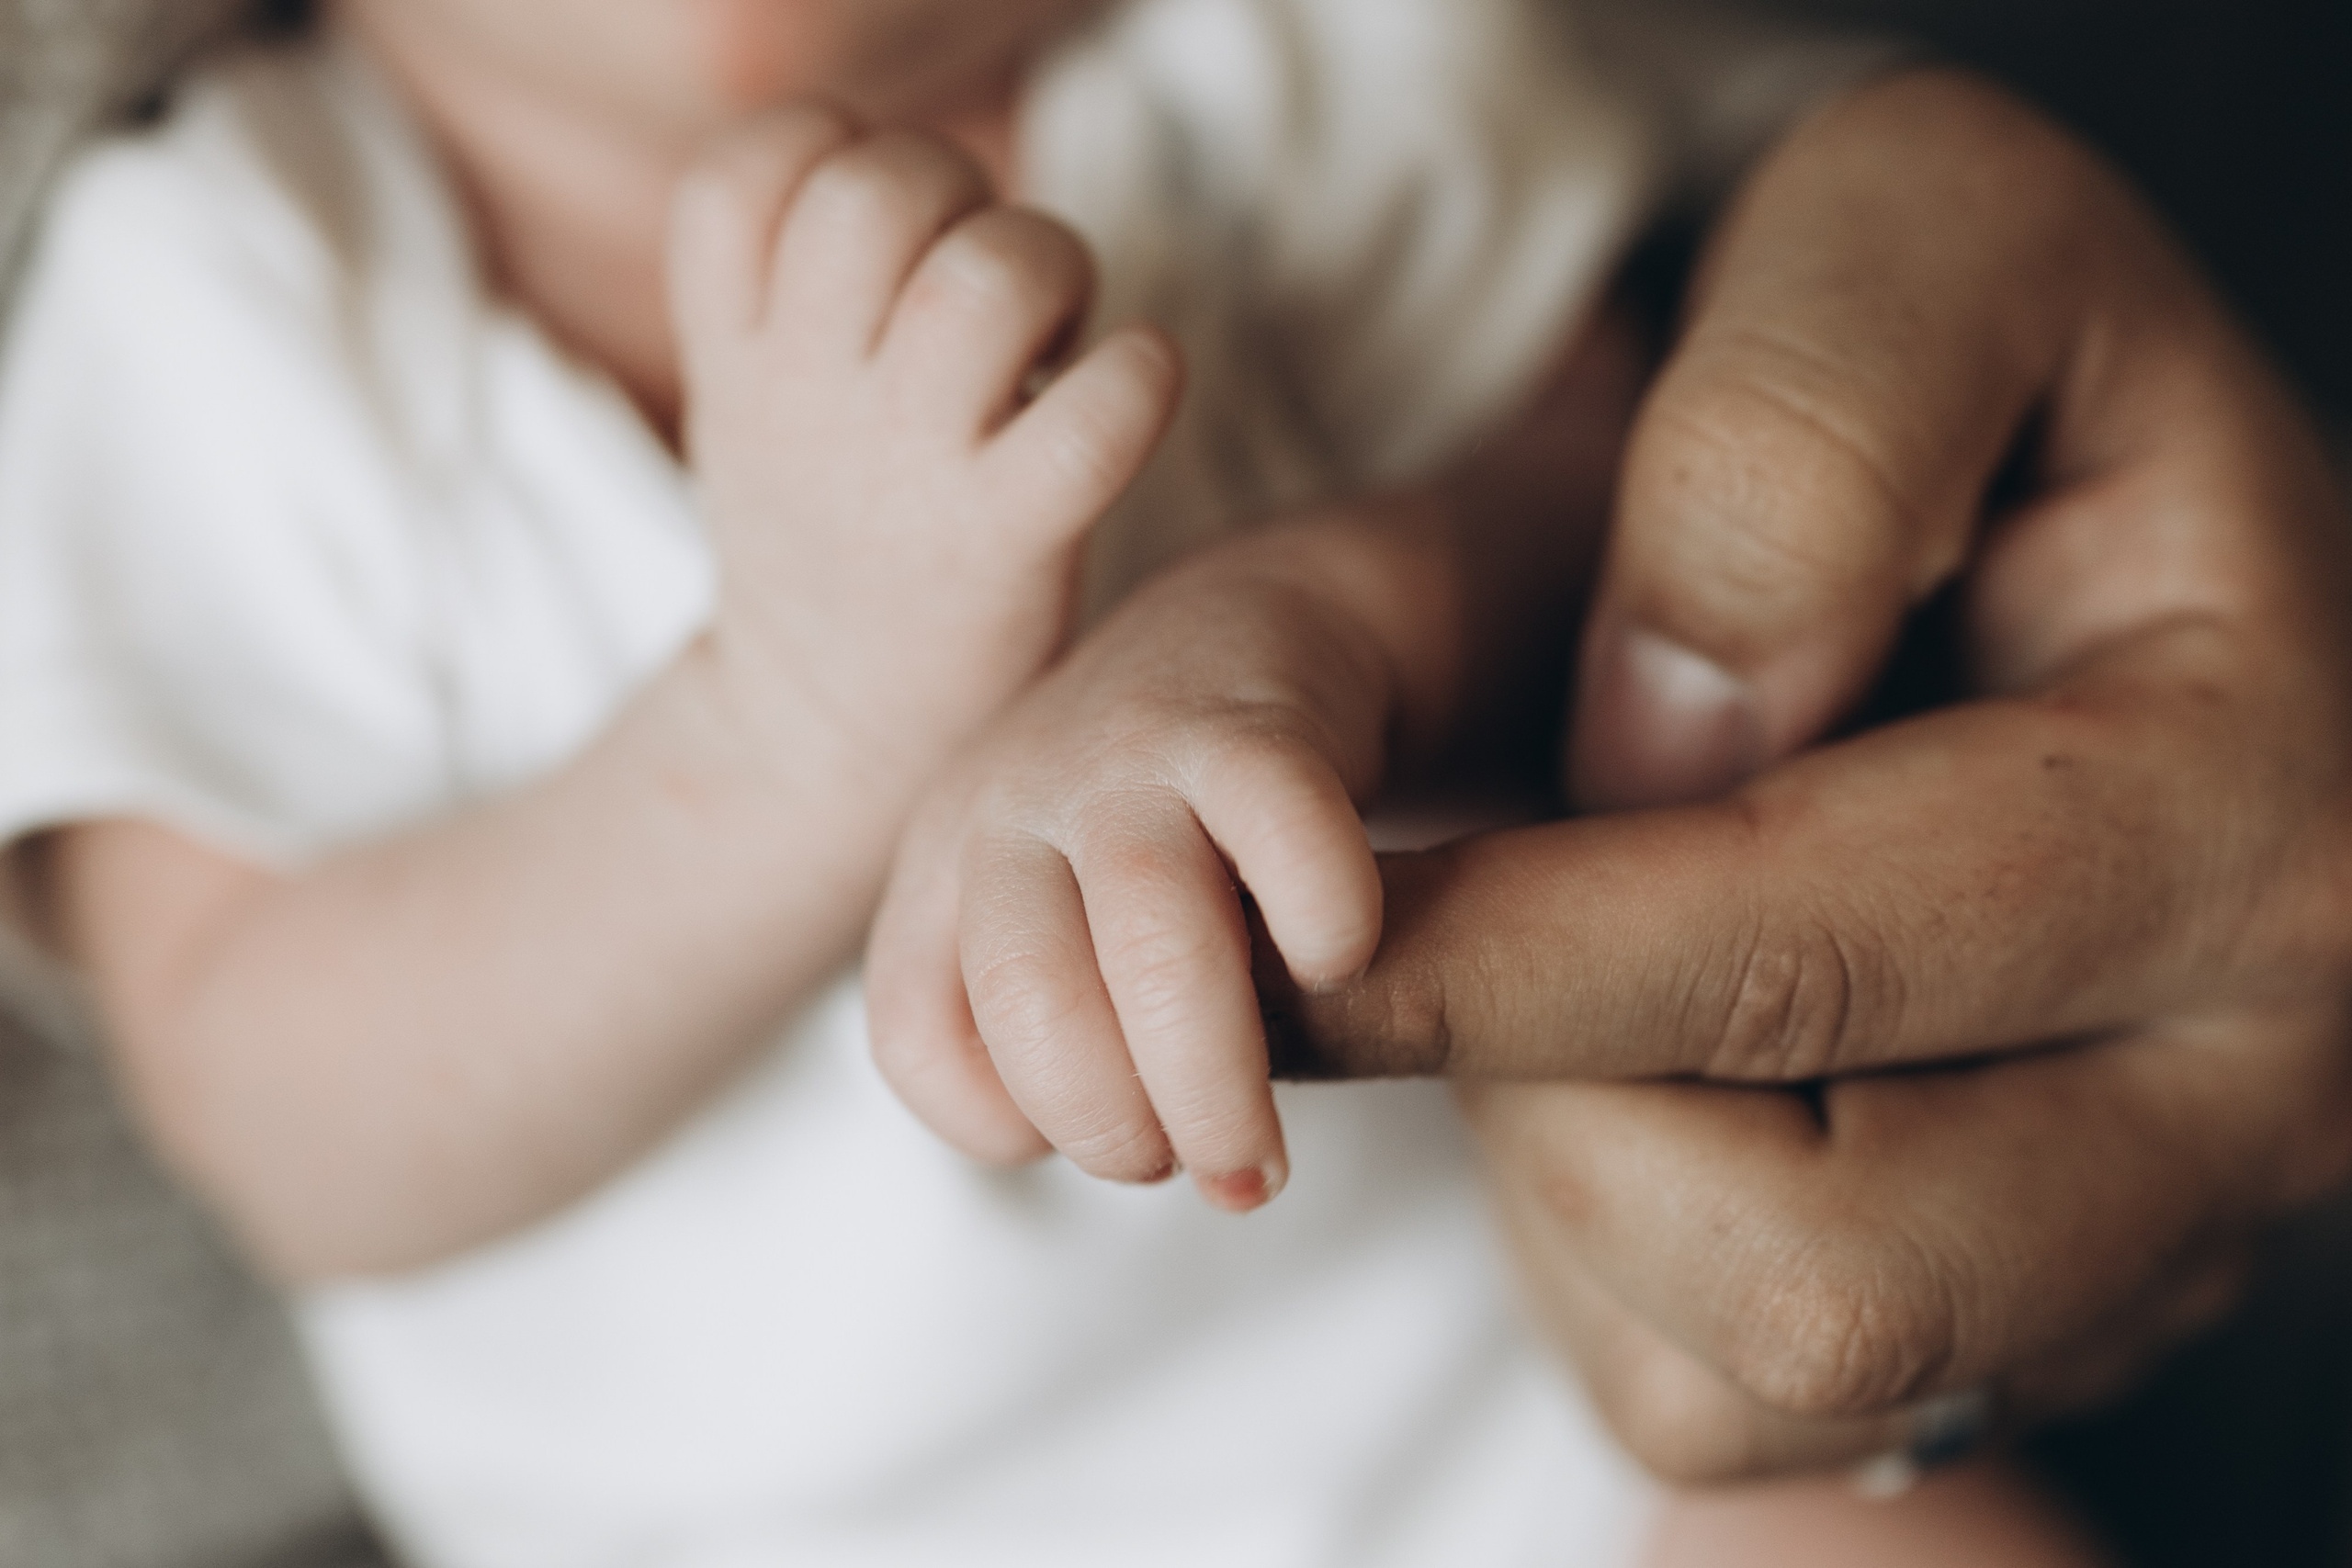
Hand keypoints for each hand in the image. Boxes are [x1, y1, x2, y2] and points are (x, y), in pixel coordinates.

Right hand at [668, 105, 1180, 789]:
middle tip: (993, 285)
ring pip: (988, 278)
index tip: (888, 228)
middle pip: (878, 192)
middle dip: (964, 193)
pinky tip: (1129, 392)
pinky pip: (1096, 415)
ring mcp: (906, 474)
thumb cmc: (828, 552)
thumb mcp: (753, 411)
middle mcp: (809, 398)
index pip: (749, 170)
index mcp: (740, 357)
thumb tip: (913, 176)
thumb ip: (789, 289)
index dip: (834, 151)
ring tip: (1056, 339)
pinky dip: (1140, 376)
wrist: (822, 750)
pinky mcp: (1005, 544)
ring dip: (1055, 269)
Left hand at [867, 532, 1401, 1208]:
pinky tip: (1341, 966)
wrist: (1253, 630)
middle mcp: (1010, 804)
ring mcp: (1125, 755)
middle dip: (1116, 1126)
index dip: (1000, 1120)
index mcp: (944, 868)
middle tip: (1200, 1172)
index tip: (1100, 1144)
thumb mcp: (1070, 925)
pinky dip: (1322, 929)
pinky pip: (1283, 835)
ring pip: (1153, 937)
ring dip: (1212, 1077)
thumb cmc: (1164, 832)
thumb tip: (1170, 1166)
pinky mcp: (1249, 723)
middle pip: (1031, 995)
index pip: (914, 1029)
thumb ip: (1080, 1034)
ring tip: (1263, 1156)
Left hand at [1265, 70, 2351, 1478]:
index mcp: (2240, 813)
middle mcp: (2250, 1081)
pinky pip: (1730, 1398)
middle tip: (1456, 920)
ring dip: (1576, 1170)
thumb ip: (1807, 431)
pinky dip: (1611, 1247)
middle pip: (1815, 1266)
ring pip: (1763, 1362)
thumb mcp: (1925, 238)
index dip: (1493, 956)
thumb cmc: (2000, 374)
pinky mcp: (2037, 1320)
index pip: (1801, 959)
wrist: (2102, 537)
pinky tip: (1637, 1059)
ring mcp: (2155, 1236)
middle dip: (1551, 1101)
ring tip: (1579, 955)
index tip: (1294, 918)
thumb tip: (1665, 735)